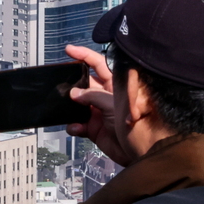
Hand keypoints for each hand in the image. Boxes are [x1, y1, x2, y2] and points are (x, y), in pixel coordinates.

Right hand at [64, 44, 134, 166]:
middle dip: (73, 84)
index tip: (69, 50)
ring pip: (78, 105)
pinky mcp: (94, 129)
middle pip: (85, 84)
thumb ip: (92, 96)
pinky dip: (74, 126)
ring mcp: (99, 112)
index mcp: (114, 85)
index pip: (98, 64)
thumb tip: (75, 93)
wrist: (140, 153)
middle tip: (62, 84)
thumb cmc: (137, 125)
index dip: (84, 55)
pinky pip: (78, 124)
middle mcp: (105, 97)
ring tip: (66, 108)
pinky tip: (76, 127)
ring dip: (70, 107)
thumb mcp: (113, 103)